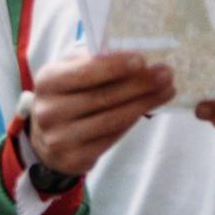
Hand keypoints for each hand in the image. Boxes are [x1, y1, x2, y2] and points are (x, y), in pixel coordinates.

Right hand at [26, 51, 175, 176]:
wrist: (48, 139)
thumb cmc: (68, 95)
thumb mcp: (71, 71)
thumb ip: (95, 61)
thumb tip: (133, 55)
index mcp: (47, 81)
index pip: (84, 73)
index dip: (114, 66)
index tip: (142, 60)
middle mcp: (49, 111)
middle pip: (103, 97)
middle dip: (139, 84)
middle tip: (166, 73)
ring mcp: (60, 138)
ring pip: (112, 119)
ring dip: (144, 103)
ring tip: (167, 90)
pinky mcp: (74, 158)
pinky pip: (112, 137)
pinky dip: (134, 120)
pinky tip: (150, 108)